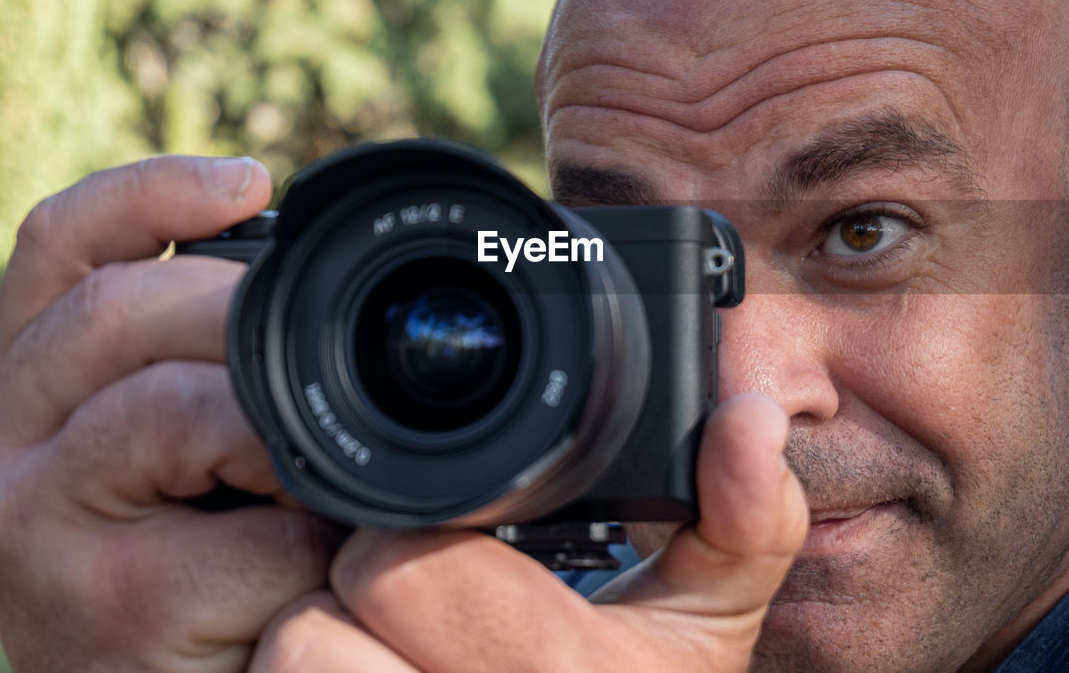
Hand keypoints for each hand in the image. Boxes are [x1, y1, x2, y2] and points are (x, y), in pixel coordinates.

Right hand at [0, 157, 340, 671]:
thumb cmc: (176, 571)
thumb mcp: (161, 450)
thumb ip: (187, 366)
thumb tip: (288, 277)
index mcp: (25, 391)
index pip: (58, 250)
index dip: (149, 194)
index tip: (249, 179)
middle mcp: (2, 449)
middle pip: (113, 314)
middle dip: (240, 311)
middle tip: (319, 357)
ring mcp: (36, 532)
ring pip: (172, 407)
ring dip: (277, 429)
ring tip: (314, 472)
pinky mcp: (113, 609)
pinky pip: (251, 531)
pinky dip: (310, 540)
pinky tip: (310, 564)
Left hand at [251, 393, 807, 671]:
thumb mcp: (711, 626)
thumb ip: (747, 516)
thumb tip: (752, 418)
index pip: (398, 567)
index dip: (420, 543)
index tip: (459, 553)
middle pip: (317, 625)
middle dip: (360, 598)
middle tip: (417, 606)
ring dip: (321, 655)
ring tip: (390, 655)